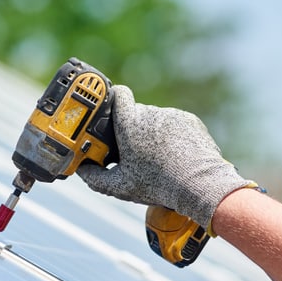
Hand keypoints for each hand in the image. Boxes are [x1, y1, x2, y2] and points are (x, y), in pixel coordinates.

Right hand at [78, 85, 253, 227]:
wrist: (199, 183)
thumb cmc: (158, 184)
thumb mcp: (121, 186)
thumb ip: (96, 177)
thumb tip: (82, 170)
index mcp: (129, 124)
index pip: (117, 94)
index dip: (112, 100)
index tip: (110, 112)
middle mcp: (150, 114)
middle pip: (136, 113)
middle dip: (132, 128)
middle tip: (133, 150)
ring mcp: (172, 115)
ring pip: (156, 120)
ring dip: (153, 133)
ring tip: (157, 158)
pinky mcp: (189, 121)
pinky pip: (175, 124)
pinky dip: (172, 136)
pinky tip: (174, 155)